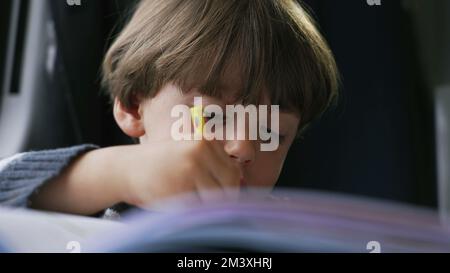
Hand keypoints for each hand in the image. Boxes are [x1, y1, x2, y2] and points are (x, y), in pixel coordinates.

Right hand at [117, 139, 240, 207]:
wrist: (126, 168)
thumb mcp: (189, 154)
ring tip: (190, 202)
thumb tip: (240, 182)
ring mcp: (190, 169)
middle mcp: (200, 151)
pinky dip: (192, 213)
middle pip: (230, 185)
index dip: (230, 188)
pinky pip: (198, 209)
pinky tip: (179, 204)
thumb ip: (213, 165)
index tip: (221, 197)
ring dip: (207, 207)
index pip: (234, 172)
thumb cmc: (162, 165)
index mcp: (205, 142)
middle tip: (209, 205)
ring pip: (216, 199)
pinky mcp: (179, 187)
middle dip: (224, 200)